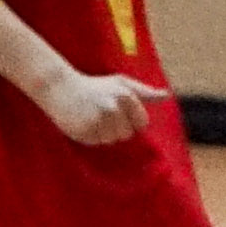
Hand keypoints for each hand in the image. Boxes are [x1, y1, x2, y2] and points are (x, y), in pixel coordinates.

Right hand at [34, 70, 168, 146]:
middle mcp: (112, 108)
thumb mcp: (120, 84)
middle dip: (117, 128)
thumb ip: (144, 92)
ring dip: (103, 133)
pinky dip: (90, 136)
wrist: (59, 86)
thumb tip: (166, 95)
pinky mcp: (82, 130)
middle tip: (101, 114)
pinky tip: (82, 122)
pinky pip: (95, 143)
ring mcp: (96, 120)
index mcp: (125, 96)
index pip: (141, 123)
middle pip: (127, 134)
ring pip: (111, 140)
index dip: (131, 121)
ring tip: (91, 117)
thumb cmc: (94, 86)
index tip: (118, 112)